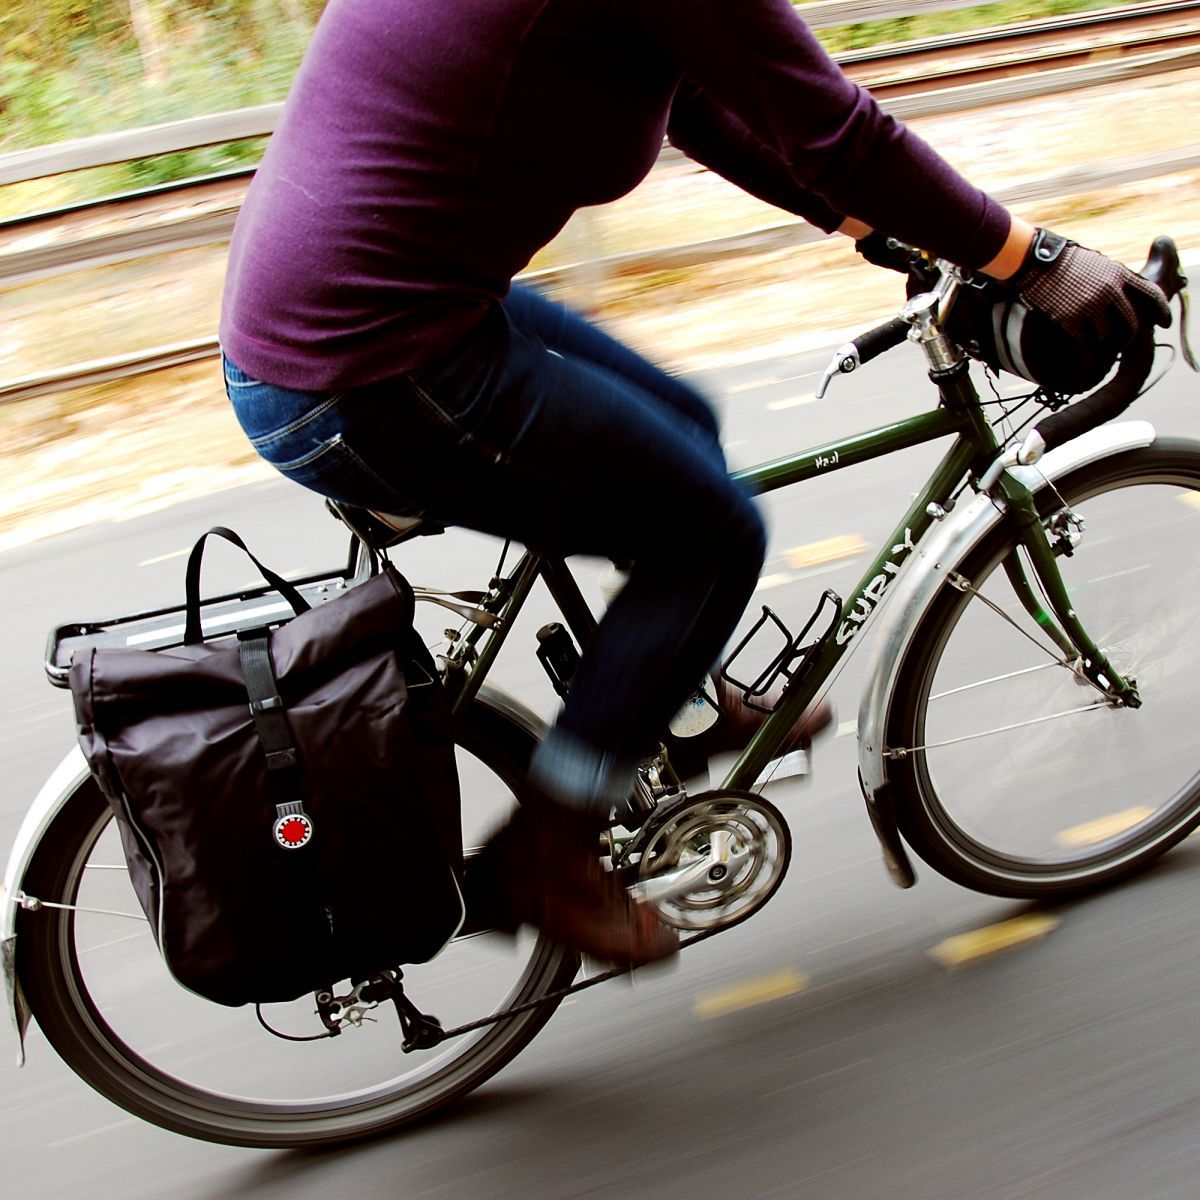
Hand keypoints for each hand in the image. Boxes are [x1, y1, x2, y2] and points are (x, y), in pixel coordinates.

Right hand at [1011, 229, 1169, 340]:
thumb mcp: (1099, 264)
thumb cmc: (1066, 261)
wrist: (1038, 261)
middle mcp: (1109, 290)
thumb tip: (1126, 298)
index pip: (1150, 294)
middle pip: (1130, 322)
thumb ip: (1115, 279)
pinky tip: (1071, 322)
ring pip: (1105, 333)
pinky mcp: (1072, 317)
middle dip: (1127, 336)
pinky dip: (1078, 332)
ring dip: (1098, 333)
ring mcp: (1091, 304)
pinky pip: (1082, 334)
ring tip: (1088, 326)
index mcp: (1119, 274)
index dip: (1160, 310)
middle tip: (1121, 342)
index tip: (1162, 323)